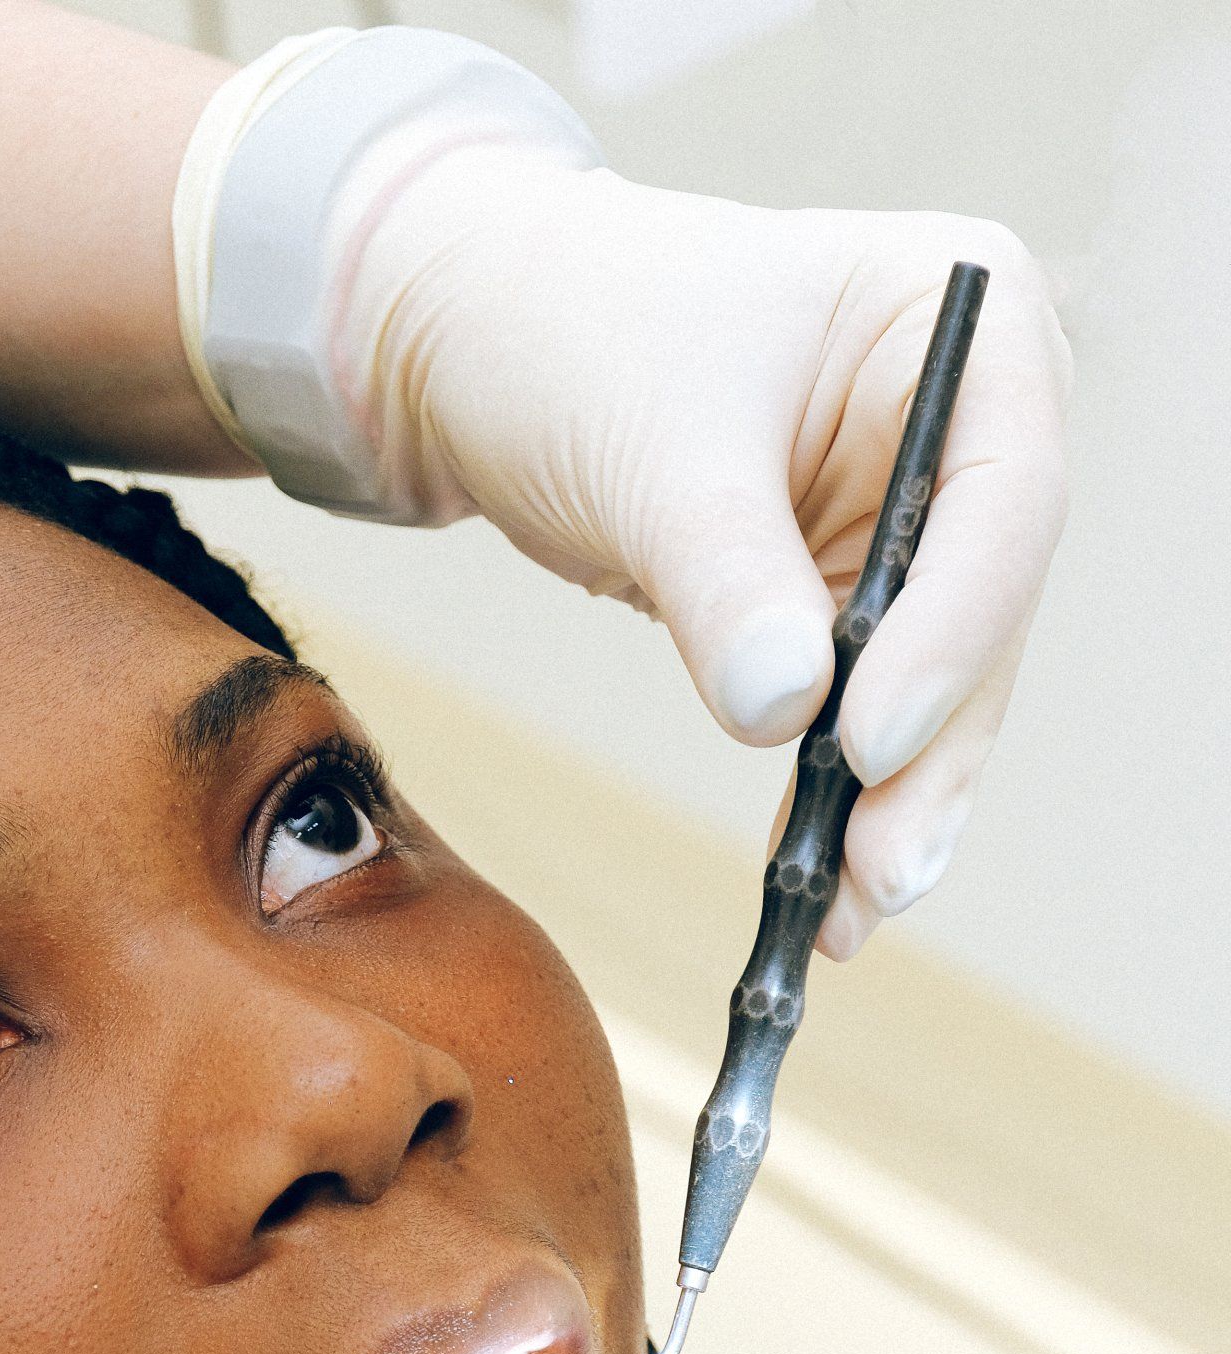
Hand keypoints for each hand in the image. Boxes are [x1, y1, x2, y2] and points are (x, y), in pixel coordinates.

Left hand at [346, 163, 1071, 958]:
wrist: (476, 342)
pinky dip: (840, 794)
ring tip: (848, 911)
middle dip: (930, 751)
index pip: (1004, 494)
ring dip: (894, 802)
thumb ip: (728, 578)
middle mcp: (966, 414)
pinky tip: (818, 881)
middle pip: (985, 610)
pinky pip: (864, 706)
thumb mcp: (653, 452)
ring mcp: (911, 512)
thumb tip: (785, 712)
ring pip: (934, 682)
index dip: (951, 632)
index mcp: (957, 315)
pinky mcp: (846, 590)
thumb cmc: (569, 333)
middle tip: (882, 871)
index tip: (869, 741)